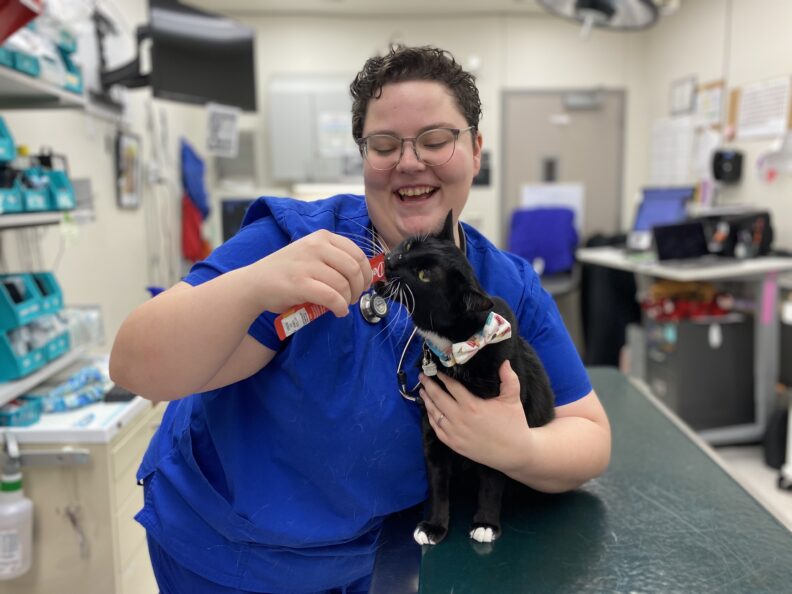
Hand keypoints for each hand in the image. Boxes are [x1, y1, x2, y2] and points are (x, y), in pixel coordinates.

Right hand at [254, 230, 372, 316]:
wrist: (254, 284)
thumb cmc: (286, 272)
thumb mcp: (310, 255)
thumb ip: (333, 259)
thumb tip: (362, 277)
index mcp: (322, 237)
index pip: (357, 253)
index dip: (366, 273)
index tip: (364, 285)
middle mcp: (316, 246)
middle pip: (354, 268)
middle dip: (359, 288)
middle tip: (354, 298)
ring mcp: (307, 264)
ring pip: (343, 284)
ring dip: (348, 300)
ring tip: (343, 306)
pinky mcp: (300, 284)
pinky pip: (331, 297)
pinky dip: (340, 307)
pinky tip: (338, 312)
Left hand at [420, 360, 532, 471]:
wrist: (514, 453)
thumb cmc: (513, 424)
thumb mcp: (513, 400)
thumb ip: (509, 379)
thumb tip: (505, 361)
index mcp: (472, 406)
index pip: (452, 387)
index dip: (442, 377)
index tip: (436, 370)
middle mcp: (460, 418)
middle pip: (438, 398)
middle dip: (428, 386)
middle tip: (422, 377)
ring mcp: (455, 433)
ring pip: (434, 414)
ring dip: (427, 401)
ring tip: (422, 391)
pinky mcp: (454, 444)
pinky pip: (437, 429)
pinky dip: (431, 419)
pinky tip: (430, 411)